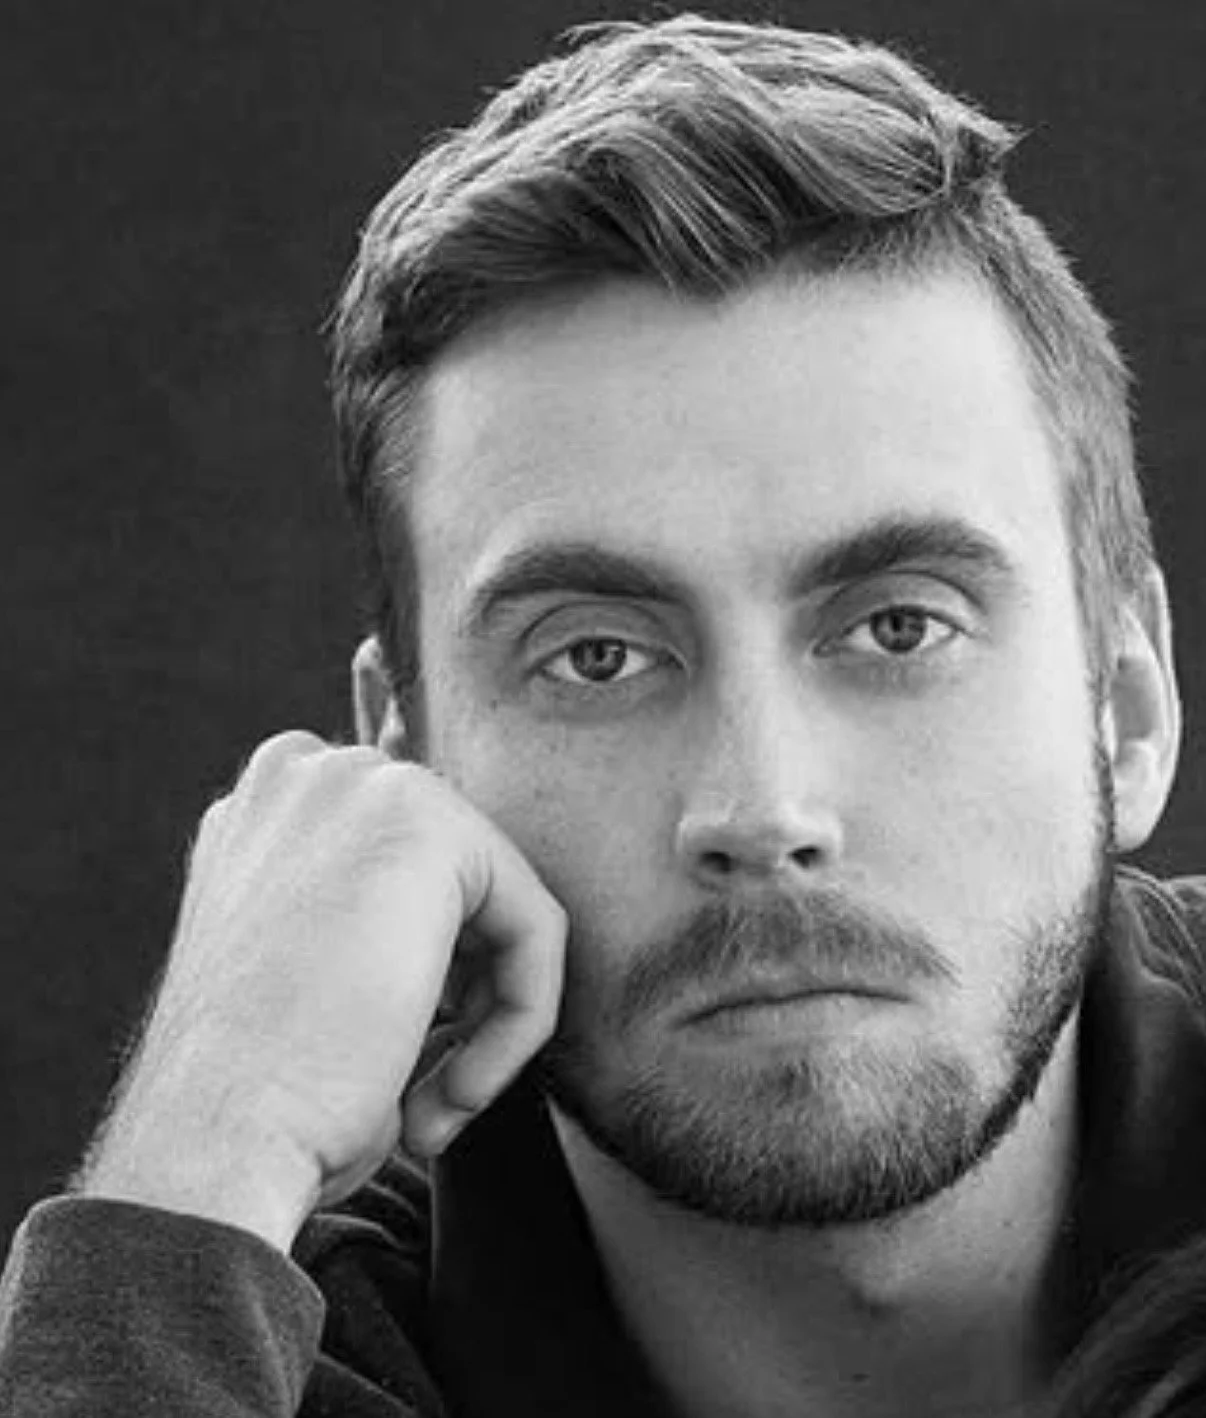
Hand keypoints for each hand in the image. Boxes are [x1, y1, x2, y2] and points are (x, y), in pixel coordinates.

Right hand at [78, 731, 566, 1249]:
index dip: (425, 983)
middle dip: (462, 995)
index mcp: (262, 814)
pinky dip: (520, 1020)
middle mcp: (304, 775)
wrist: (215, 1140)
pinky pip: (534, 925)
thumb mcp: (305, 983)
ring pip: (501, 905)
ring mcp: (359, 783)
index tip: (400, 1067)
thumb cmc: (254, 1097)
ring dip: (486, 1021)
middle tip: (428, 1093)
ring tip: (432, 1105)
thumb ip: (369, 926)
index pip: (406, 878)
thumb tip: (450, 936)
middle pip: (457, 884)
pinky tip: (454, 1091)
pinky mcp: (426, 822)